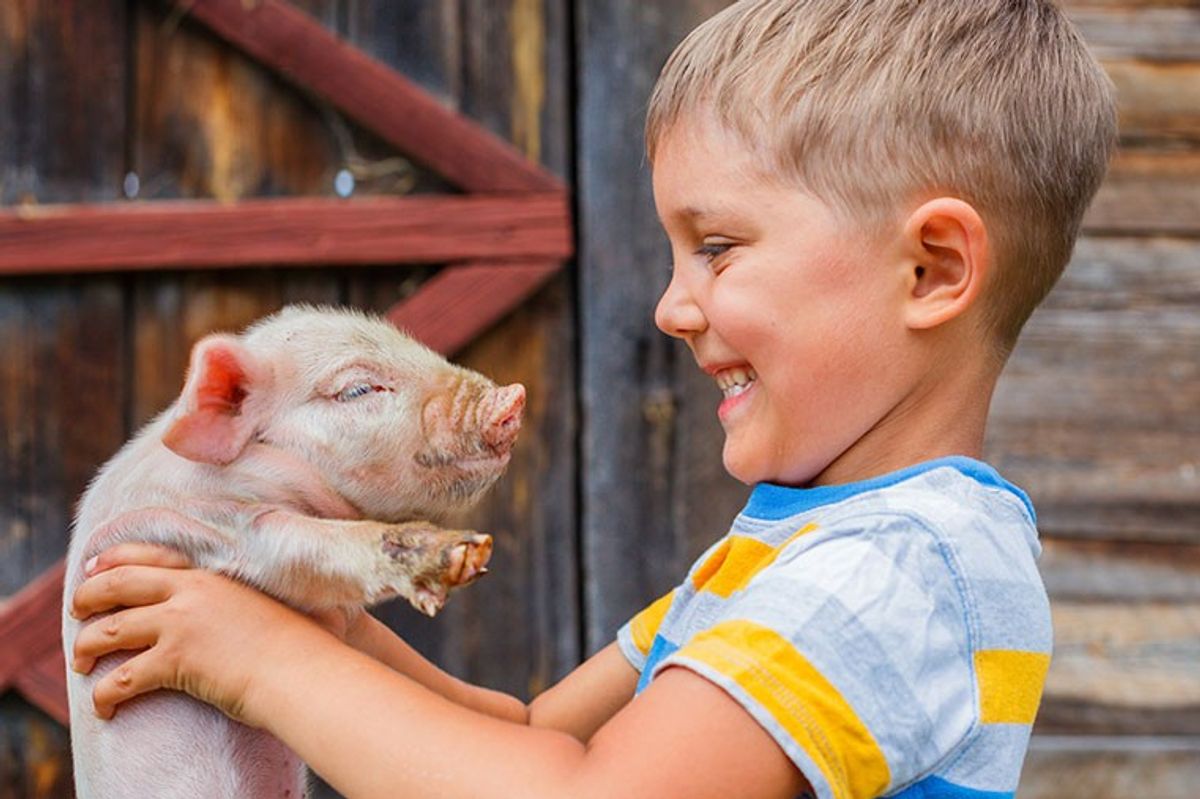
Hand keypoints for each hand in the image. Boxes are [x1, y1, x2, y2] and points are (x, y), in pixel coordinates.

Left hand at [70, 544, 330, 725]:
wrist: (303, 670)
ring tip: (82, 664)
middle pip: (116, 584)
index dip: (113, 560)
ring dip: (86, 648)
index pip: (149, 555)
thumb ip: (240, 599)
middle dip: (86, 598)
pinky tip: (104, 709)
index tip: (93, 568)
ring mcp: (179, 624)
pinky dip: (103, 696)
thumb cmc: (298, 643)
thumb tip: (238, 611)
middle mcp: (189, 593)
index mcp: (210, 575)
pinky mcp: (174, 661)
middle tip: (76, 614)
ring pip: (109, 630)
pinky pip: (121, 679)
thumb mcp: (265, 604)